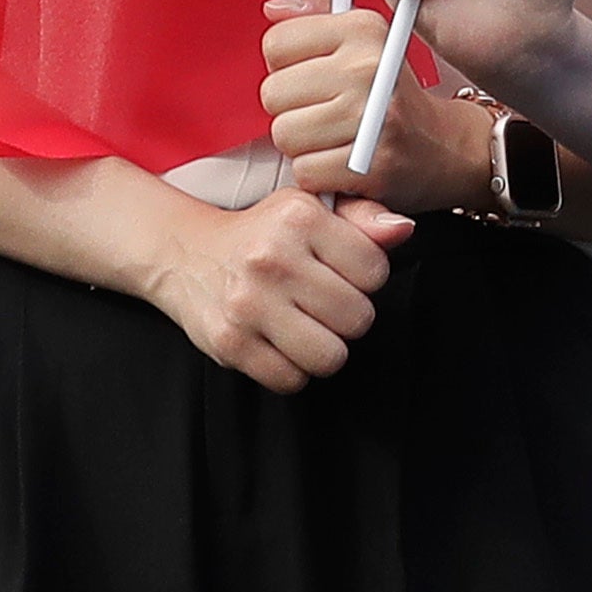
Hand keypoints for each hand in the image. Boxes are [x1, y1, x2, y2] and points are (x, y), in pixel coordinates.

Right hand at [146, 187, 412, 394]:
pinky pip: (292, 380)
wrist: (187, 254)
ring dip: (325, 348)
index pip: (375, 271)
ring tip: (307, 327)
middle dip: (348, 317)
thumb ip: (362, 219)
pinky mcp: (230, 344)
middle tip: (324, 304)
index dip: (366, 278)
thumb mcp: (310, 211)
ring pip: (330, 356)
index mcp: (299, 218)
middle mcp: (272, 259)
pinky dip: (293, 369)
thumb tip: (404, 230)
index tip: (343, 273)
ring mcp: (248, 304)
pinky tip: (280, 343)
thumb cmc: (262, 234)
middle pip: (357, 318)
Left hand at [264, 0, 499, 209]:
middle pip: (273, 93)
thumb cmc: (393, 94)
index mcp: (363, 29)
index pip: (276, 44)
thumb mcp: (362, 39)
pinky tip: (341, 162)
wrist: (445, 147)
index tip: (311, 75)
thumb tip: (274, 8)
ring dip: (302, 144)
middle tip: (323, 110)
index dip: (285, 66)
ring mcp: (369, 117)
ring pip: (284, 134)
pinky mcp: (368, 164)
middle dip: (291, 108)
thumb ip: (314, 17)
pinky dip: (318, 174)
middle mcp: (366, 68)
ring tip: (333, 136)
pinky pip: (304, 171)